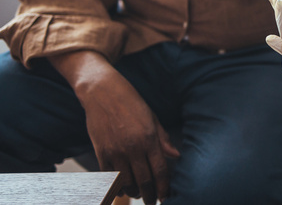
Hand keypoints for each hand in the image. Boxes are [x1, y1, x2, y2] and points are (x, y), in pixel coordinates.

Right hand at [50, 52, 178, 204]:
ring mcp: (115, 151)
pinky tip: (122, 188)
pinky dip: (116, 186)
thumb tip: (176, 155)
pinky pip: (109, 177)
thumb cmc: (131, 102)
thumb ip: (163, 139)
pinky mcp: (101, 152)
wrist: (102, 92)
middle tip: (152, 202)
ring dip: (133, 192)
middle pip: (144, 181)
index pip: (160, 170)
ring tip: (139, 193)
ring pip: (126, 182)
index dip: (164, 187)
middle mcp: (133, 147)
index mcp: (149, 138)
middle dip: (150, 195)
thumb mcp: (152, 117)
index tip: (166, 197)